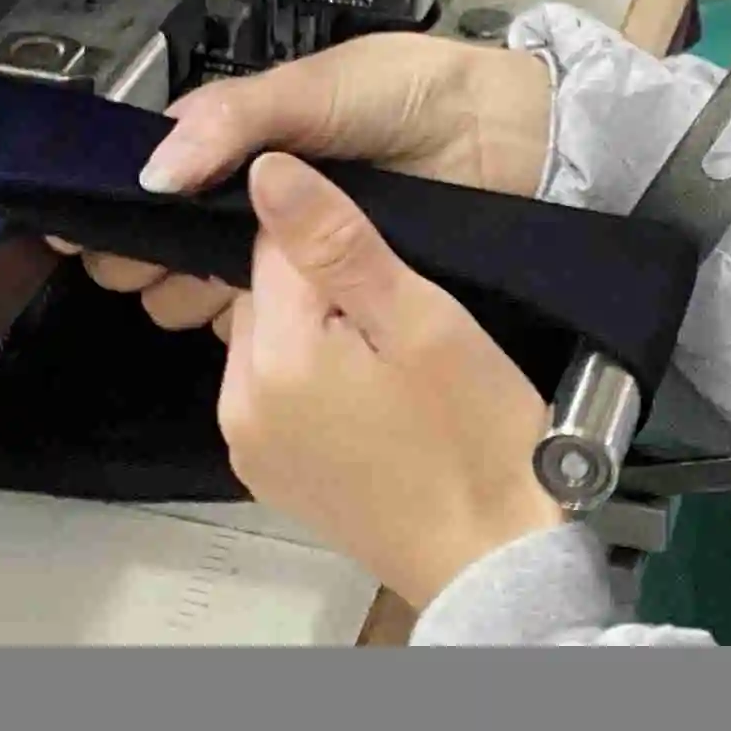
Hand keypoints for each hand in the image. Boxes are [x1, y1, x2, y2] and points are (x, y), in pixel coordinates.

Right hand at [71, 31, 551, 331]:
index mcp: (243, 143)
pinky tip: (248, 320)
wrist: (511, 142)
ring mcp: (290, 257)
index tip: (87, 235)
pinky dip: (249, 327)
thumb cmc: (415, 96)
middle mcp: (255, 204)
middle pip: (167, 248)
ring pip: (206, 294)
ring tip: (208, 286)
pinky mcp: (330, 302)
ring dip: (194, 293)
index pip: (158, 182)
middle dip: (149, 258)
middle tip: (155, 263)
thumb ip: (235, 118)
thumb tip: (153, 172)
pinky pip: (268, 326)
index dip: (124, 209)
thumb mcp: (319, 85)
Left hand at [216, 152, 566, 608]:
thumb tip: (264, 170)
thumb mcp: (422, 321)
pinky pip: (275, 393)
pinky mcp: (269, 475)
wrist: (492, 561)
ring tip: (391, 366)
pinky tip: (373, 401)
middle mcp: (239, 405)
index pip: (273, 243)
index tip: (387, 268)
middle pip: (261, 293)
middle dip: (321, 290)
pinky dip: (314, 382)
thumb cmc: (474, 441)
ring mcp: (249, 447)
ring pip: (268, 341)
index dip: (336, 241)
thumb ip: (336, 242)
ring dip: (316, 334)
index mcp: (275, 359)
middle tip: (399, 321)